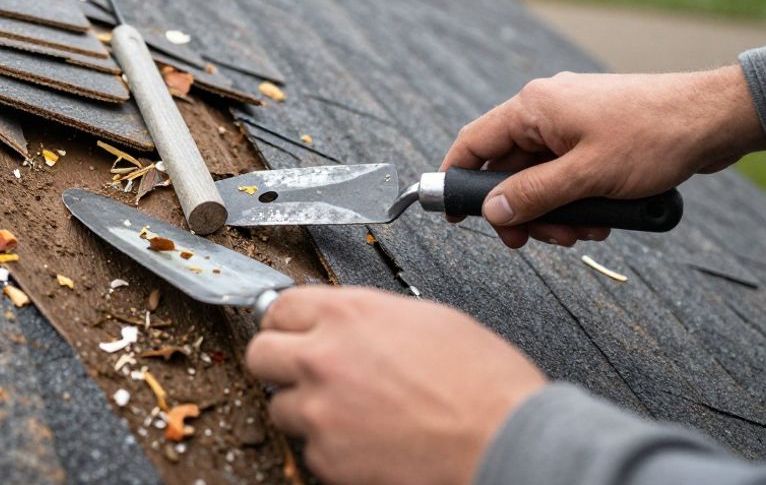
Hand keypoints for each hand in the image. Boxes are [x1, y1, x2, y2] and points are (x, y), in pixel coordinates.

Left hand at [247, 287, 545, 484]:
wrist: (505, 442)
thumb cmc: (484, 384)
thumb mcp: (425, 319)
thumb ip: (368, 318)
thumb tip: (344, 322)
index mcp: (348, 315)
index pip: (278, 307)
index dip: (287, 321)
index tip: (291, 330)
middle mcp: (323, 359)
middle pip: (259, 353)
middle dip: (279, 362)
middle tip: (304, 370)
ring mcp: (320, 412)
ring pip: (280, 406)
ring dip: (306, 408)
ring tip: (351, 412)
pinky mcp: (328, 459)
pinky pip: (310, 449)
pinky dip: (331, 448)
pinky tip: (367, 441)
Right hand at [441, 66, 765, 247]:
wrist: (714, 119)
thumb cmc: (655, 135)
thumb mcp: (587, 175)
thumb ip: (534, 195)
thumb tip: (492, 211)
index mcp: (534, 107)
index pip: (474, 143)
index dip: (457, 179)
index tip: (452, 214)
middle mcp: (547, 110)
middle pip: (509, 168)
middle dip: (522, 209)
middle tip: (534, 240)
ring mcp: (573, 122)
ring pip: (541, 175)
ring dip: (554, 209)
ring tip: (582, 232)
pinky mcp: (595, 135)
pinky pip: (567, 171)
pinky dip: (576, 198)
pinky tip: (600, 217)